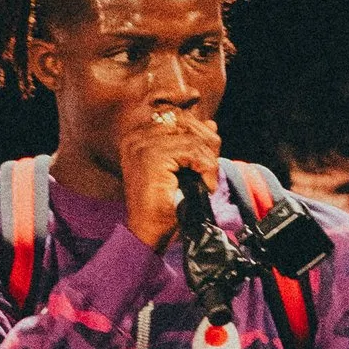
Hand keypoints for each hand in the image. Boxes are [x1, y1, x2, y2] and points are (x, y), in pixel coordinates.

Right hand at [118, 101, 222, 252]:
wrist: (149, 231)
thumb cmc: (164, 203)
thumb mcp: (181, 167)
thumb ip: (193, 143)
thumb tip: (211, 123)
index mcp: (139, 136)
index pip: (178, 117)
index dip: (199, 133)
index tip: (206, 159)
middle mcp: (137, 136)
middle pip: (186, 121)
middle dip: (206, 143)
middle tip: (210, 169)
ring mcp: (143, 145)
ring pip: (193, 137)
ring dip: (208, 160)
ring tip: (207, 180)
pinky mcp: (153, 156)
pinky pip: (193, 150)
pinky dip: (207, 168)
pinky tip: (206, 185)